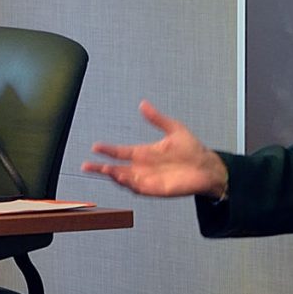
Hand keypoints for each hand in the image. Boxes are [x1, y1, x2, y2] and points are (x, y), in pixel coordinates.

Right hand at [83, 100, 227, 198]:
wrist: (206, 166)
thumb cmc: (192, 149)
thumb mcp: (173, 129)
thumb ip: (156, 118)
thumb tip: (143, 104)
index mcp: (145, 152)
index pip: (121, 152)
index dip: (108, 150)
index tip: (96, 146)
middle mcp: (143, 167)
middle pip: (116, 168)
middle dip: (101, 167)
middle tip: (86, 165)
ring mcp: (148, 179)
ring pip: (124, 179)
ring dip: (113, 175)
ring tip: (104, 169)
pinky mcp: (155, 189)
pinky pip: (137, 188)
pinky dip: (128, 184)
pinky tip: (120, 177)